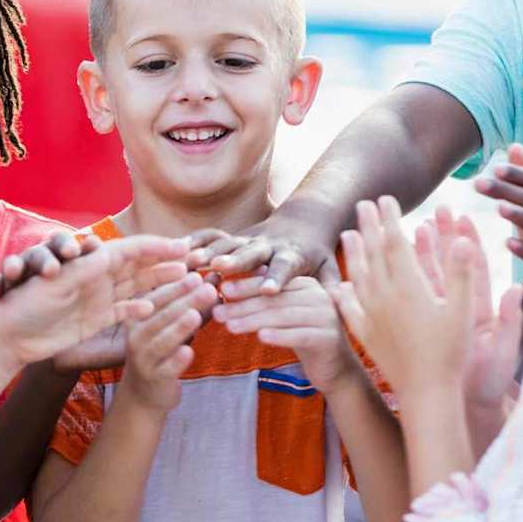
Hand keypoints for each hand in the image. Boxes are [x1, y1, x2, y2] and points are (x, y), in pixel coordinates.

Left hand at [0, 235, 189, 365]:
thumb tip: (112, 253)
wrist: (9, 336)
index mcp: (89, 262)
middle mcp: (97, 276)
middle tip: (195, 261)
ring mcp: (98, 298)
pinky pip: (123, 311)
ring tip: (187, 281)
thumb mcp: (58, 283)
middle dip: (165, 261)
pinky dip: (139, 309)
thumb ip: (85, 269)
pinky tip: (155, 309)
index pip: (130, 249)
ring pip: (136, 286)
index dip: (157, 247)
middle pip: (139, 265)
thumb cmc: (26, 303)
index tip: (182, 248)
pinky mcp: (96, 319)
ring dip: (160, 283)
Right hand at [118, 274, 212, 411]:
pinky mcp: (155, 379)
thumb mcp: (174, 324)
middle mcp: (136, 336)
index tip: (197, 272)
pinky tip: (188, 352)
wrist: (146, 392)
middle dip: (185, 300)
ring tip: (196, 315)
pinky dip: (177, 361)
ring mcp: (143, 358)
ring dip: (179, 327)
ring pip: (162, 340)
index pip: (156, 296)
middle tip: (207, 288)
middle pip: (162, 315)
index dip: (176, 284)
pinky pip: (166, 368)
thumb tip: (216, 277)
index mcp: (138, 316)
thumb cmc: (164, 349)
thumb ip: (193, 302)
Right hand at [188, 218, 333, 301]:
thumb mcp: (330, 268)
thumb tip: (345, 300)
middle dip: (235, 260)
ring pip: (227, 244)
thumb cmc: (318, 253)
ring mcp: (248, 239)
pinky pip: (213, 237)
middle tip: (219, 267)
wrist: (304, 221)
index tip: (270, 290)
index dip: (277, 277)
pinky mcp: (234, 236)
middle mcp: (268, 245)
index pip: (285, 267)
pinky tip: (177, 250)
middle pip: (251, 253)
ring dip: (209, 252)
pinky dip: (197, 241)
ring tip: (190, 262)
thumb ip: (334, 285)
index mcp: (293, 255)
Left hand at [212, 276, 353, 389]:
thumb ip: (265, 301)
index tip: (221, 289)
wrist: (335, 369)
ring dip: (254, 320)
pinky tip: (260, 338)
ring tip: (230, 326)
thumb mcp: (285, 317)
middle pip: (275, 299)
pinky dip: (279, 335)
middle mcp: (320, 296)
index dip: (246, 286)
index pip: (273, 283)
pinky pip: (300, 335)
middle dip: (244, 305)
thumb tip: (228, 286)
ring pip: (284, 316)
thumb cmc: (303, 338)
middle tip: (218, 312)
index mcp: (308, 285)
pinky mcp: (330, 339)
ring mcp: (327, 317)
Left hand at [331, 197, 480, 393]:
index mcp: (409, 287)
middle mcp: (385, 297)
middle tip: (362, 204)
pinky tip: (340, 286)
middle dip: (368, 226)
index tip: (386, 199)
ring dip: (353, 252)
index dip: (390, 219)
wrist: (427, 392)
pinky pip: (349, 308)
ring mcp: (371, 316)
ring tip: (348, 234)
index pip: (395, 243)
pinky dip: (343, 293)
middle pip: (373, 253)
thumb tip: (463, 238)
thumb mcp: (464, 311)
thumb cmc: (451, 352)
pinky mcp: (366, 335)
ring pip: (357, 276)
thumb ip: (461, 272)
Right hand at [410, 208, 519, 410]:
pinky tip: (394, 265)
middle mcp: (461, 309)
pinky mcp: (428, 328)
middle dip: (445, 237)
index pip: (475, 268)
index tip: (463, 217)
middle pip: (452, 267)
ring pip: (430, 280)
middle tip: (437, 209)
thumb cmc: (490, 384)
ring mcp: (443, 318)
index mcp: (481, 310)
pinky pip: (414, 300)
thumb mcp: (503, 352)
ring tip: (414, 227)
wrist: (471, 409)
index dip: (469, 243)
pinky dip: (405, 282)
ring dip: (423, 255)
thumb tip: (516, 290)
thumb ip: (510, 321)